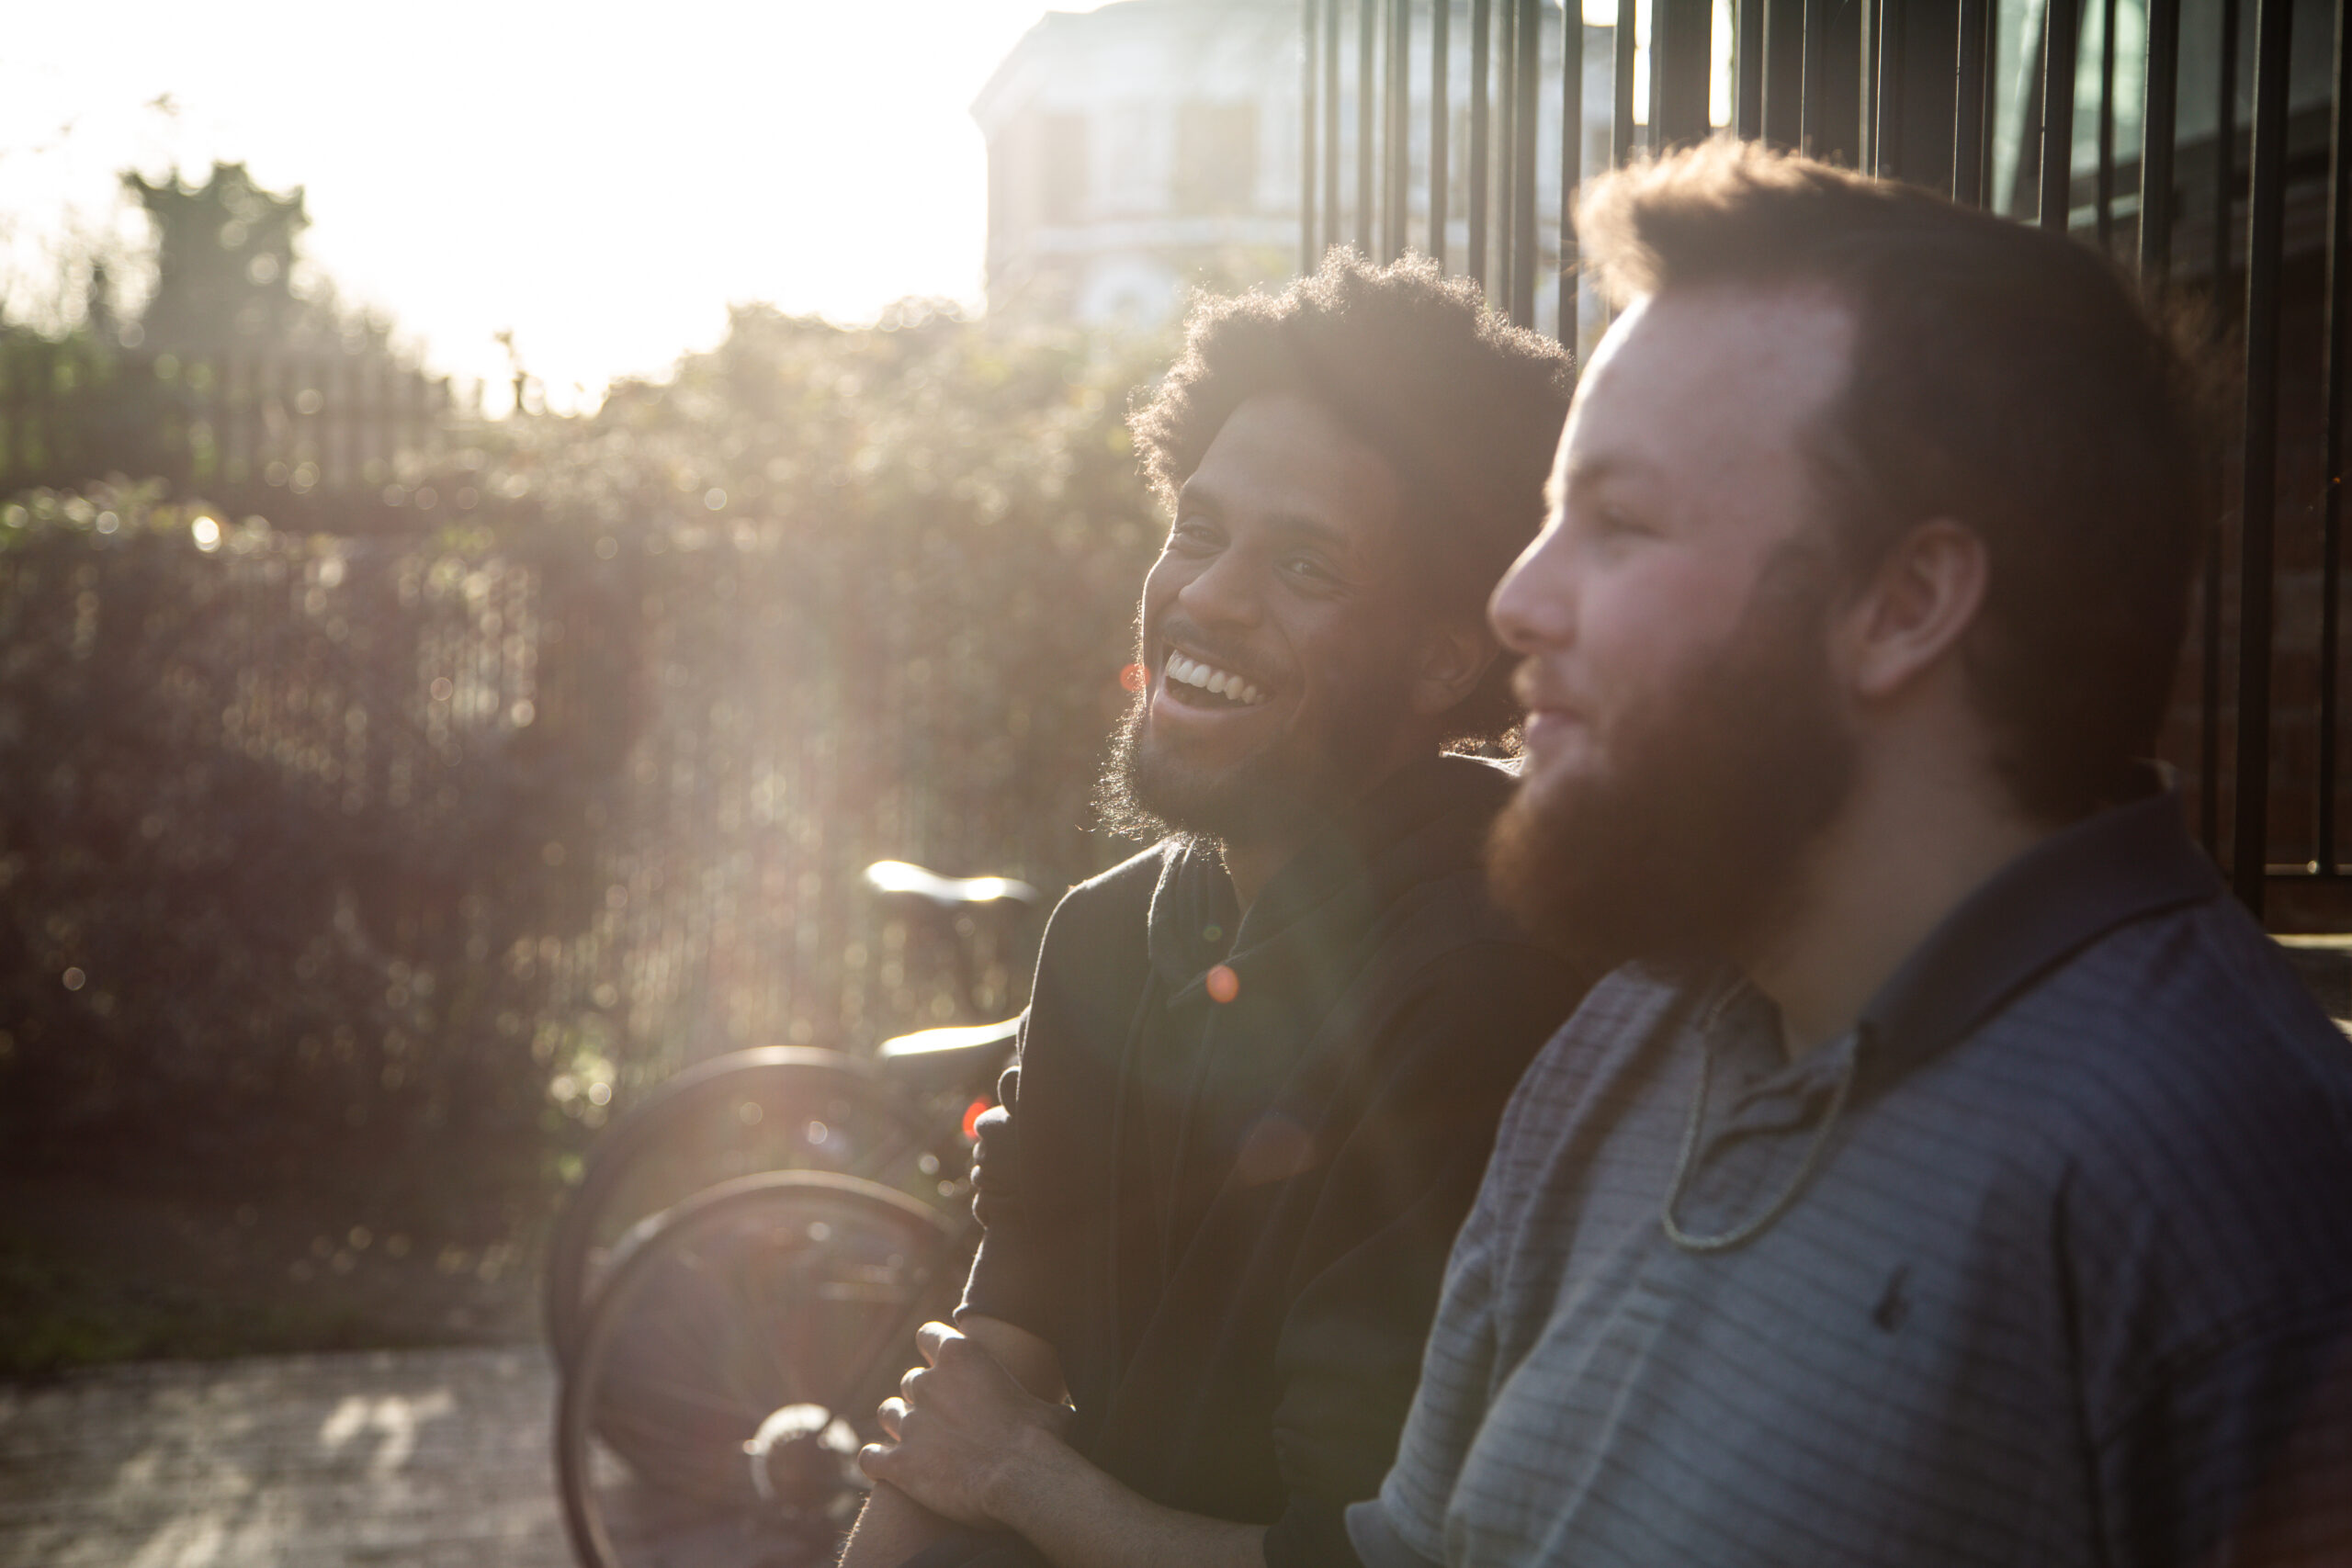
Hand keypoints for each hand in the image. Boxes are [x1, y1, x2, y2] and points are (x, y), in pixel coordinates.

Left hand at [858, 1320, 1074, 1527]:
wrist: (1023, 1478)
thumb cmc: (1044, 1439)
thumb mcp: (1047, 1406)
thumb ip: (1036, 1403)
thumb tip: (1061, 1415)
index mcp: (961, 1356)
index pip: (929, 1335)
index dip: (934, 1351)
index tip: (946, 1369)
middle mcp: (928, 1383)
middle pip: (911, 1381)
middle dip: (924, 1399)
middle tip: (944, 1421)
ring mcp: (909, 1423)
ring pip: (887, 1413)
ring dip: (899, 1425)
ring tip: (917, 1444)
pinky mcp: (898, 1463)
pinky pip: (870, 1457)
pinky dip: (878, 1462)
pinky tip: (890, 1471)